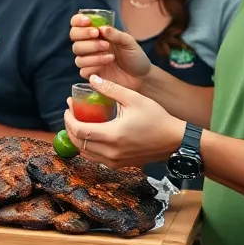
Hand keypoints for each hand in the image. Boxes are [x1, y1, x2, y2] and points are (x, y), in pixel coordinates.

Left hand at [62, 75, 184, 169]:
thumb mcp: (134, 98)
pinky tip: (91, 135)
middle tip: (70, 113)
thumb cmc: (156, 118)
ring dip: (77, 139)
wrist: (175, 141)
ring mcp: (115, 161)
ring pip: (85, 153)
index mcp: (112, 135)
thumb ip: (110, 88)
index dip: (69, 119)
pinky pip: (96, 158)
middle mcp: (111, 152)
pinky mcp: (120, 165)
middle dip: (69, 128)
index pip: (79, 131)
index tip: (68, 108)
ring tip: (78, 123)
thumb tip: (92, 78)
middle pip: (78, 144)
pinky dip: (88, 148)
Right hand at [69, 14, 151, 90]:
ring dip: (91, 49)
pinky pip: (83, 68)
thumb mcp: (129, 42)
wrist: (141, 77)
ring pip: (77, 52)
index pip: (77, 24)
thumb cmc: (135, 57)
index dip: (78, 21)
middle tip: (97, 35)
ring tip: (108, 50)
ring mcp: (89, 59)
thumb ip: (116, 34)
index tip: (87, 21)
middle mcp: (90, 45)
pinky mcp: (91, 73)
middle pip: (74, 36)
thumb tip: (102, 28)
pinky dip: (94, 63)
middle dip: (84, 34)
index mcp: (97, 34)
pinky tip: (108, 61)